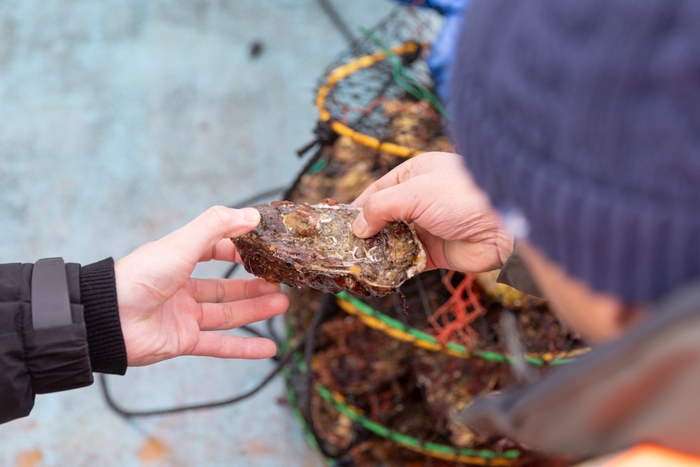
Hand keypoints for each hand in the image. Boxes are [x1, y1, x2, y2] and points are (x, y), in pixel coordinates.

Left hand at [114, 206, 288, 365]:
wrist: (107, 319)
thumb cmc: (139, 276)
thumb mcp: (181, 244)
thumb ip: (216, 226)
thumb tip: (251, 214)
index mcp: (177, 260)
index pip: (214, 250)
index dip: (238, 250)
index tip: (263, 250)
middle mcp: (181, 288)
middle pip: (226, 287)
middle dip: (254, 285)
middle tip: (280, 282)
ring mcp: (183, 316)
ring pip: (227, 313)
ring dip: (256, 310)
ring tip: (283, 303)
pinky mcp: (183, 341)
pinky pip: (219, 345)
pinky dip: (244, 348)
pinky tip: (268, 348)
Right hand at [352, 152, 512, 272]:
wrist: (506, 224)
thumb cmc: (463, 195)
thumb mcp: (414, 192)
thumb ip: (381, 208)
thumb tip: (357, 226)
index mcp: (415, 175)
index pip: (377, 191)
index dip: (358, 208)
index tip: (338, 224)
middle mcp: (421, 200)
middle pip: (384, 218)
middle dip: (366, 233)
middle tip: (345, 248)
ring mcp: (429, 227)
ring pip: (394, 241)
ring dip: (379, 252)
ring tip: (358, 263)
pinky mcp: (437, 252)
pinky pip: (409, 261)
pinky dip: (396, 268)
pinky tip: (380, 273)